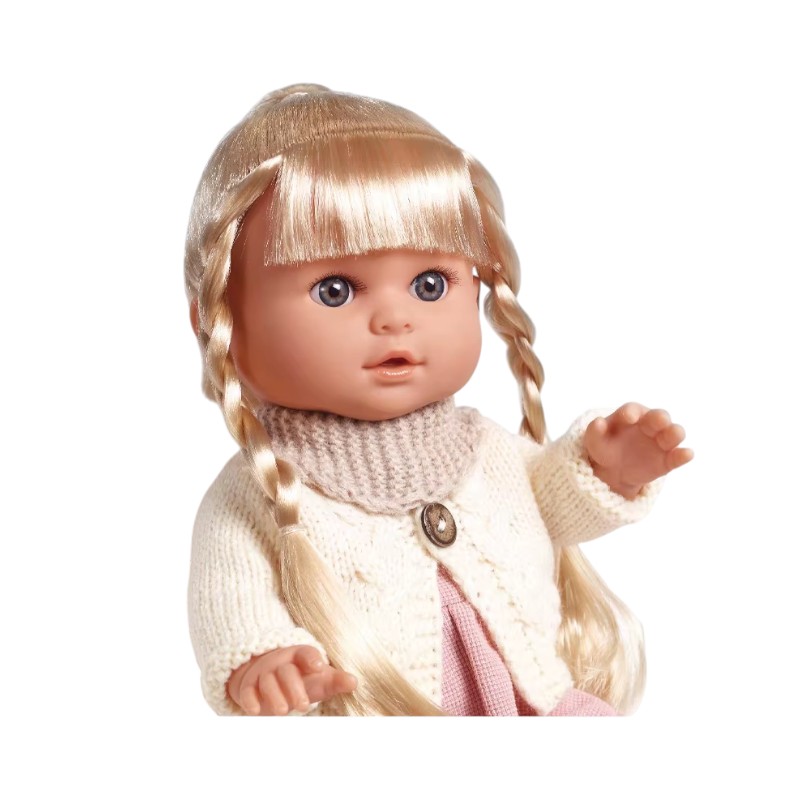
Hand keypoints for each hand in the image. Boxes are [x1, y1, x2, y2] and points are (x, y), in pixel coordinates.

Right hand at [226, 645, 357, 715]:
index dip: (311, 658)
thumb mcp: (319, 678)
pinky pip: (248, 691)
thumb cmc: (301, 678)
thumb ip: (335, 681)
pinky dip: (250, 700)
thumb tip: (354, 682)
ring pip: (267, 682)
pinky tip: (254, 711)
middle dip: (294, 688)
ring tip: (282, 712)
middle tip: (303, 705)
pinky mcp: (249, 686)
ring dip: (274, 696)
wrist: (268, 676)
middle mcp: (281, 662)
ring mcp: (264, 673)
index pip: (306, 653)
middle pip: (287, 671)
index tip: (319, 666)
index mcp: (300, 656)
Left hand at [583, 402, 692, 499]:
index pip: (633, 409)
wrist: (614, 470)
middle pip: (659, 417)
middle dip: (660, 417)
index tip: (628, 417)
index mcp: (631, 415)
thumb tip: (598, 422)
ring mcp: (661, 441)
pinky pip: (677, 457)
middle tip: (658, 420)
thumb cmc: (605, 447)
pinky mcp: (667, 460)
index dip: (631, 412)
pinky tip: (686, 454)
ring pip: (674, 433)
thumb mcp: (594, 441)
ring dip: (675, 433)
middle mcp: (650, 425)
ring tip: (673, 435)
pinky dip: (683, 455)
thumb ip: (594, 432)